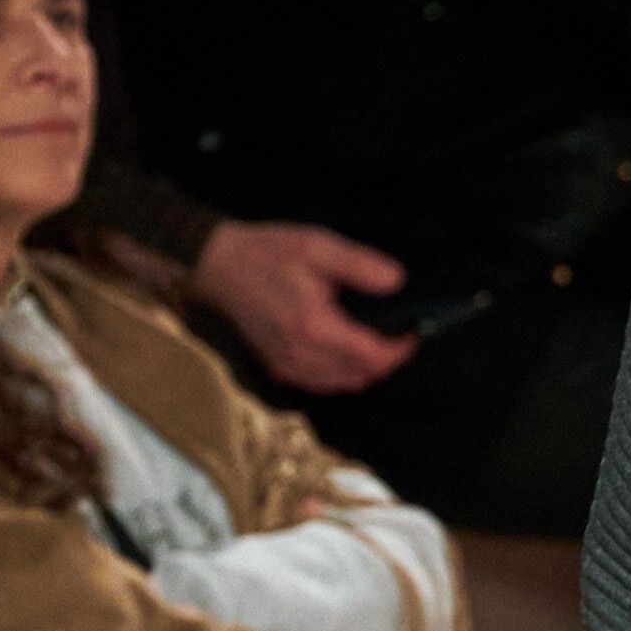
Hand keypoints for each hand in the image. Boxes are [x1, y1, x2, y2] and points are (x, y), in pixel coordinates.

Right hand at [191, 218, 411, 389]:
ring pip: (344, 384)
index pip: (373, 357)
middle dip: (388, 359)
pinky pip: (322, 384)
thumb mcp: (318, 247)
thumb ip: (360, 266)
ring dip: (366, 369)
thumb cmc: (267, 254)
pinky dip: (342, 374)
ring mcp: (287, 366)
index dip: (400, 349)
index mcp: (315, 326)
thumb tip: (397, 282)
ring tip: (377, 342)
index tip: (411, 331)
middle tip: (398, 334)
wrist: (219, 266)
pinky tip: (347, 353)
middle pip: (363, 375)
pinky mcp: (278, 368)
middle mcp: (301, 354)